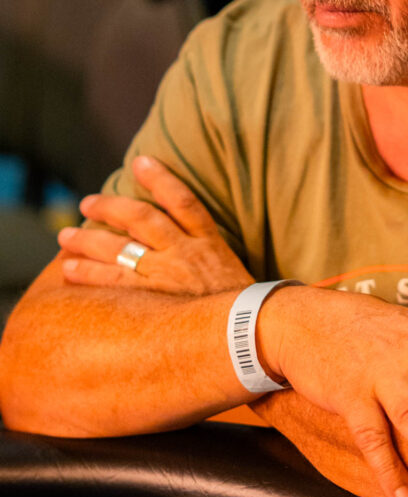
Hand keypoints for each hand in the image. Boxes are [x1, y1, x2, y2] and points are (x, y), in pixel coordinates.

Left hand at [58, 156, 251, 294]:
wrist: (252, 335)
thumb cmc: (242, 309)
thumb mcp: (233, 273)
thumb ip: (209, 256)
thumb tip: (186, 245)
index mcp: (209, 242)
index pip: (184, 200)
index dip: (161, 178)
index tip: (141, 161)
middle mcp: (187, 253)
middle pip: (143, 218)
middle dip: (111, 207)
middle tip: (87, 202)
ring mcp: (169, 276)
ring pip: (122, 247)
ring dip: (90, 239)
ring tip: (65, 235)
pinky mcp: (156, 301)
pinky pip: (115, 282)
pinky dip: (90, 273)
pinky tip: (69, 268)